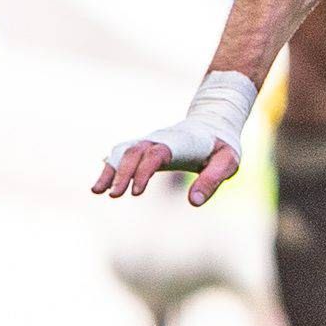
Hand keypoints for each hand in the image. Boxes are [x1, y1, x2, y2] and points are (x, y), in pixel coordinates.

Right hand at [92, 126, 241, 206]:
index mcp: (180, 142)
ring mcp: (151, 142)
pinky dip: (110, 167)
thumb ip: (213, 180)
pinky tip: (99, 185)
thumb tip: (194, 201)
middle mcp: (161, 139)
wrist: (213, 124)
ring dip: (111, 170)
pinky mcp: (146, 148)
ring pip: (125, 151)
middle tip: (115, 195)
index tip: (135, 193)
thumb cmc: (221, 147)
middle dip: (122, 172)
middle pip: (136, 152)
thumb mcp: (228, 162)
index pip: (157, 154)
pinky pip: (123, 155)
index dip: (144, 171)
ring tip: (97, 191)